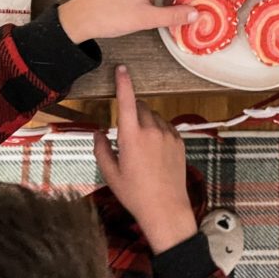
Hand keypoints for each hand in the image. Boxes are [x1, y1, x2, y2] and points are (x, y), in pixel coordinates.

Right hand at [93, 66, 197, 253]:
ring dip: (145, 122)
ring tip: (141, 148)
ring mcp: (168, 135)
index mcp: (132, 136)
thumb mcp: (110, 174)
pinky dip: (158, 131)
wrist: (166, 208)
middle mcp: (152, 130)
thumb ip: (102, 149)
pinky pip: (166, 127)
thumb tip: (99, 133)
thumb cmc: (135, 193)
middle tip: (126, 133)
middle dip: (132, 112)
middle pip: (141, 107)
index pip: (127, 101)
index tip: (121, 69)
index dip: (123, 83)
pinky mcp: (179, 142)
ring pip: (154, 117)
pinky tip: (154, 151)